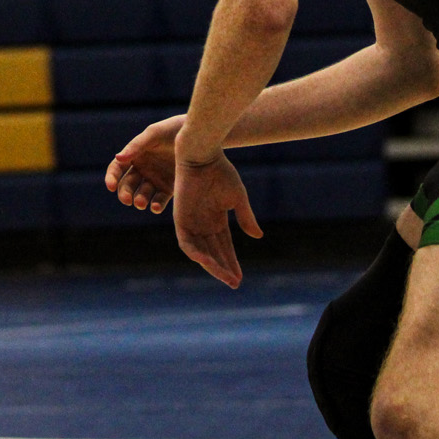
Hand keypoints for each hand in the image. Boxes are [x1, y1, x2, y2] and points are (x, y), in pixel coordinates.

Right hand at [105, 115, 185, 212]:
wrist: (200, 136)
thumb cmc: (173, 130)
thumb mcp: (154, 134)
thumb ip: (136, 146)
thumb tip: (118, 158)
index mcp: (134, 155)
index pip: (117, 168)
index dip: (111, 177)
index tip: (111, 186)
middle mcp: (143, 170)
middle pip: (127, 185)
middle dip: (125, 194)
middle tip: (127, 200)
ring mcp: (155, 180)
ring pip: (141, 195)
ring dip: (139, 201)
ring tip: (141, 203)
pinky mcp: (169, 189)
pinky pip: (159, 201)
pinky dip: (155, 206)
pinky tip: (156, 208)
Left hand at [171, 152, 262, 288]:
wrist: (202, 155)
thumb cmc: (221, 171)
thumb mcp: (238, 198)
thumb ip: (245, 217)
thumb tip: (258, 237)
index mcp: (216, 219)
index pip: (224, 246)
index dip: (232, 262)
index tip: (240, 278)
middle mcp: (203, 224)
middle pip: (213, 253)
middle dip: (223, 269)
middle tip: (234, 283)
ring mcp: (191, 222)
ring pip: (200, 252)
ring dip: (212, 265)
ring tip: (226, 277)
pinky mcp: (180, 219)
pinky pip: (186, 243)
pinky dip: (196, 254)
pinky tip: (208, 262)